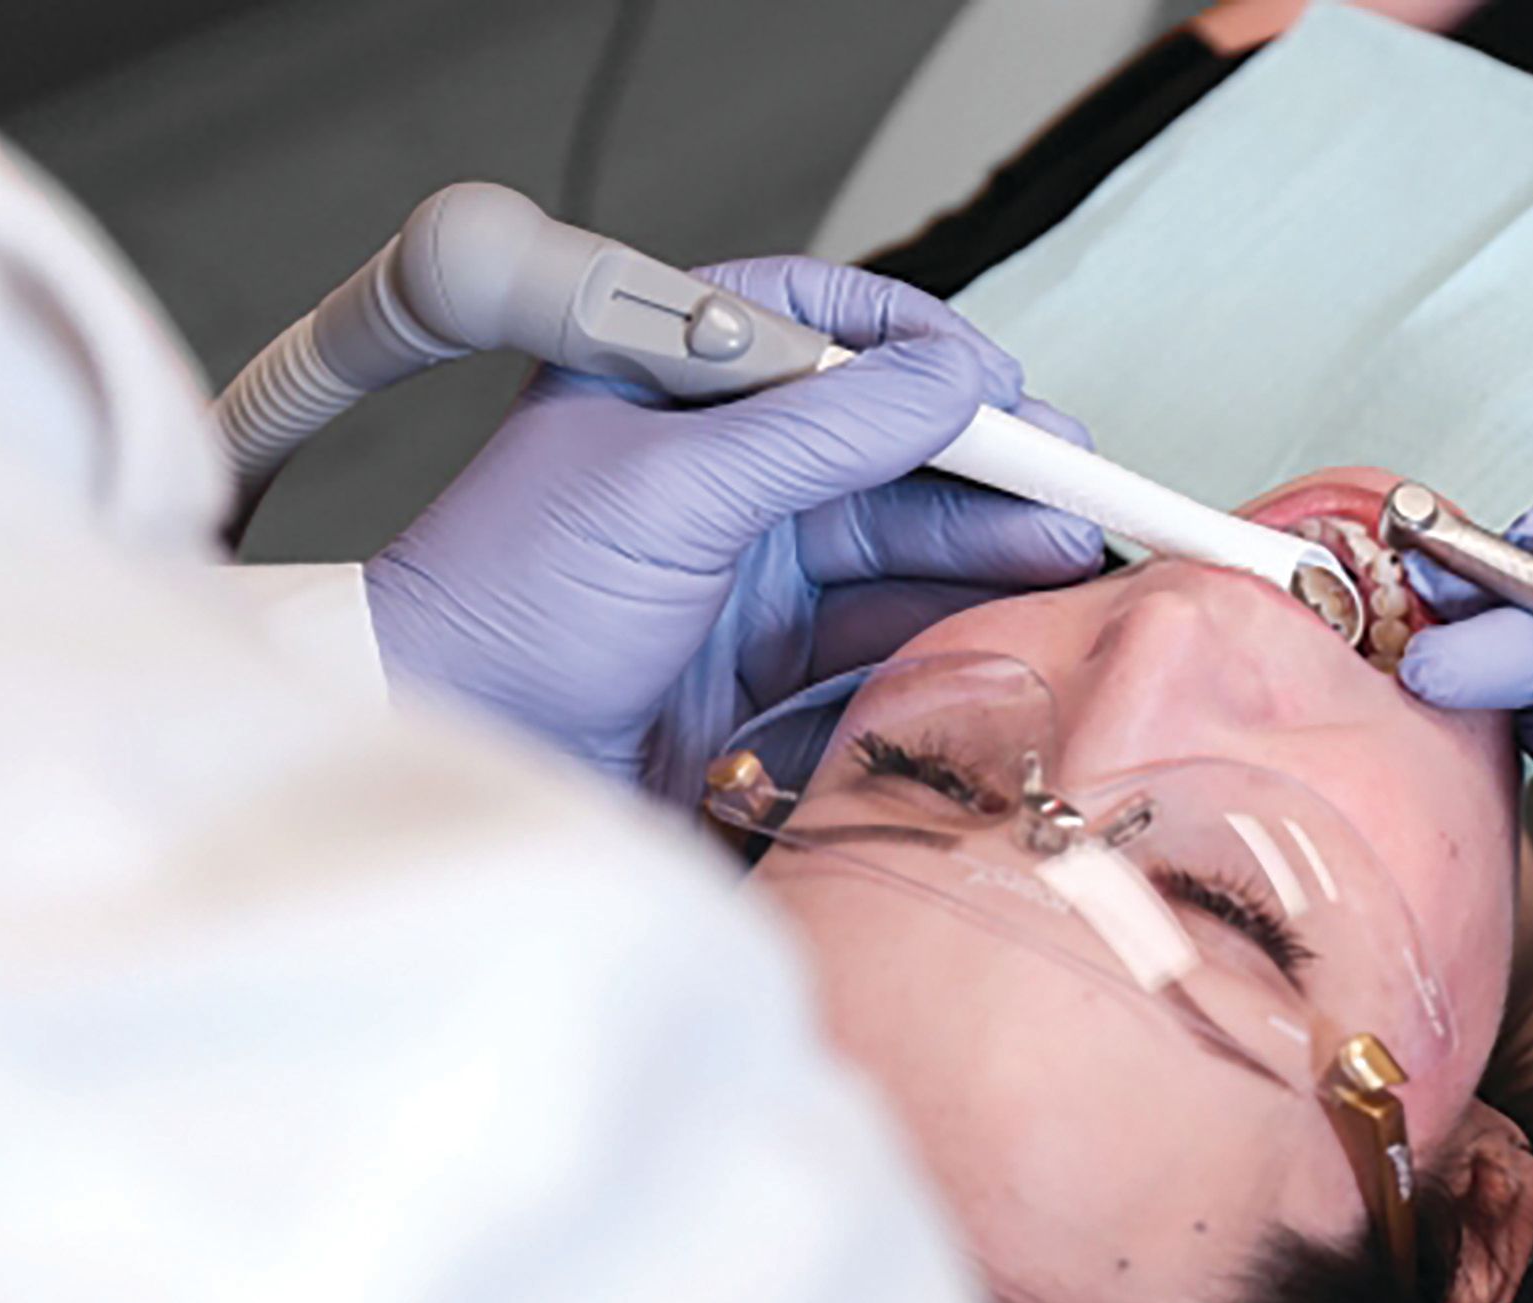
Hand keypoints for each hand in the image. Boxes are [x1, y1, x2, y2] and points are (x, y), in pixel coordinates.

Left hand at [365, 256, 1102, 799]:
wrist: (458, 753)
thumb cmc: (507, 605)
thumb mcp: (674, 487)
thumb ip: (825, 428)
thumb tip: (952, 379)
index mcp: (670, 374)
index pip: (820, 320)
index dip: (919, 342)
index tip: (996, 381)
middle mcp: (712, 457)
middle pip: (883, 434)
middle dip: (984, 455)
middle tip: (1074, 478)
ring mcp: (741, 555)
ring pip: (894, 528)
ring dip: (983, 537)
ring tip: (1063, 549)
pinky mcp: (762, 648)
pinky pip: (879, 614)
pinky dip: (948, 612)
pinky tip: (1006, 610)